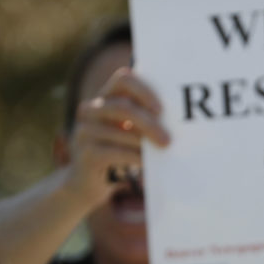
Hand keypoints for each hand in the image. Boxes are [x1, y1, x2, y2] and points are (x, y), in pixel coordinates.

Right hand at [60, 67, 170, 211]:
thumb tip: (178, 126)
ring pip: (120, 133)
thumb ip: (145, 123)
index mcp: (105, 98)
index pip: (123, 79)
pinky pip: (114, 152)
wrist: (87, 183)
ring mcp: (84, 130)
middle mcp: (91, 110)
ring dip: (145, 144)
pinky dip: (134, 157)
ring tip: (162, 153)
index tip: (162, 110)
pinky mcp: (85, 153)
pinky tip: (147, 164)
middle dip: (149, 123)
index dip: (144, 91)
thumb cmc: (119, 154)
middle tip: (169, 141)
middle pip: (122, 107)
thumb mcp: (131, 135)